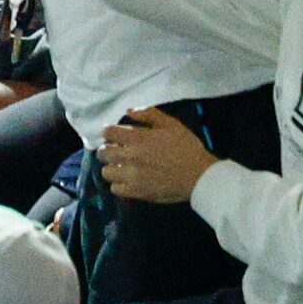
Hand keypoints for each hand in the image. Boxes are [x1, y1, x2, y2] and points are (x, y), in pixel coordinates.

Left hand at [96, 106, 218, 202]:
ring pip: (106, 172)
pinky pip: (115, 188)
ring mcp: (132, 176)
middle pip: (103, 153)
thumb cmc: (187, 147)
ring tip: (121, 166)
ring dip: (112, 167)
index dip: (109, 132)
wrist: (199, 176)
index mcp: (138, 138)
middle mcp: (131, 157)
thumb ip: (149, 114)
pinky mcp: (136, 192)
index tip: (115, 135)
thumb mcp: (171, 124)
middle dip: (107, 149)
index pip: (108, 132)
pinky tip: (127, 179)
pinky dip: (118, 183)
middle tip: (116, 150)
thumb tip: (129, 111)